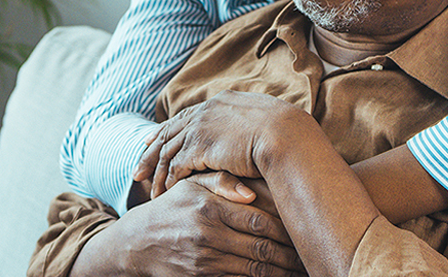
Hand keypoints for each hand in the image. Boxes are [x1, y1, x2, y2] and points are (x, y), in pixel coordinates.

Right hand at [92, 172, 302, 276]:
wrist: (136, 245)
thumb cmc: (172, 209)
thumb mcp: (190, 186)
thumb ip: (221, 180)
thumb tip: (252, 193)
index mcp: (209, 208)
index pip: (260, 221)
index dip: (287, 229)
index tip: (305, 231)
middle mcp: (207, 235)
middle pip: (263, 248)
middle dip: (291, 256)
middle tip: (311, 255)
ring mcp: (203, 261)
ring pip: (255, 271)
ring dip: (282, 273)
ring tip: (302, 271)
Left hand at [135, 91, 302, 198]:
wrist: (288, 136)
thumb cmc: (288, 134)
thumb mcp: (268, 121)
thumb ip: (252, 125)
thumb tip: (255, 133)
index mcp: (221, 102)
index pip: (185, 116)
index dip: (168, 130)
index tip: (153, 140)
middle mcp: (206, 111)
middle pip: (168, 132)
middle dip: (151, 152)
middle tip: (138, 170)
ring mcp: (201, 127)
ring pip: (168, 151)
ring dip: (158, 173)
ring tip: (149, 191)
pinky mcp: (199, 146)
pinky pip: (176, 166)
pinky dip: (168, 181)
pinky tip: (164, 194)